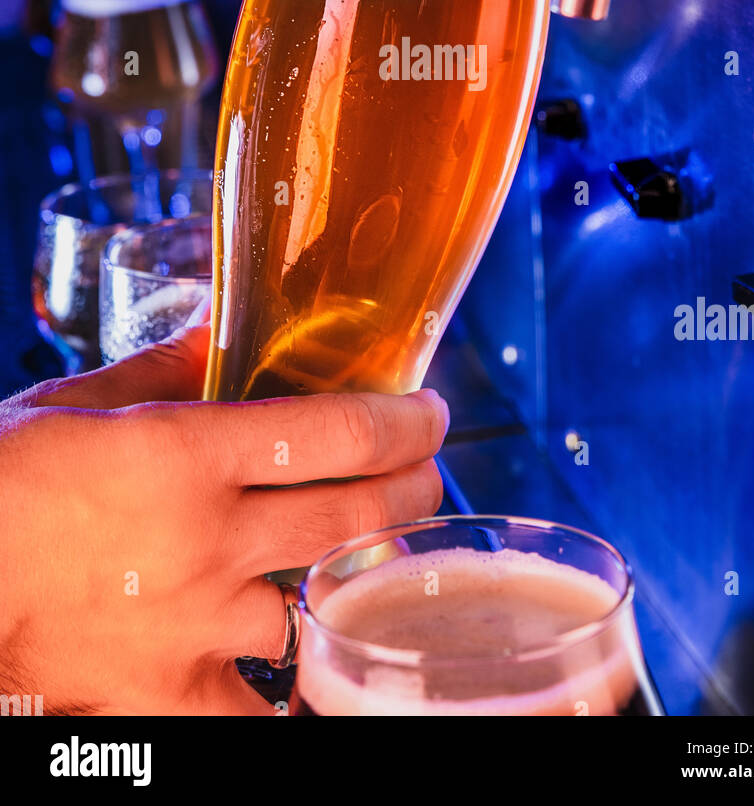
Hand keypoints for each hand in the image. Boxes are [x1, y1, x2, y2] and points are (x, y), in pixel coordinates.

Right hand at [0, 326, 447, 714]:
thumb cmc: (1, 482)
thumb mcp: (78, 404)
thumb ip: (163, 369)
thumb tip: (220, 332)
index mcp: (185, 454)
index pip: (339, 437)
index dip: (404, 424)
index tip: (428, 415)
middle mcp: (207, 540)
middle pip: (354, 516)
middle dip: (410, 488)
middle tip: (424, 472)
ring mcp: (194, 625)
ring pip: (312, 602)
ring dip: (337, 576)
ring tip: (344, 554)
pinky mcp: (167, 694)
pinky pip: (257, 703)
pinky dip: (277, 677)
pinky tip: (284, 652)